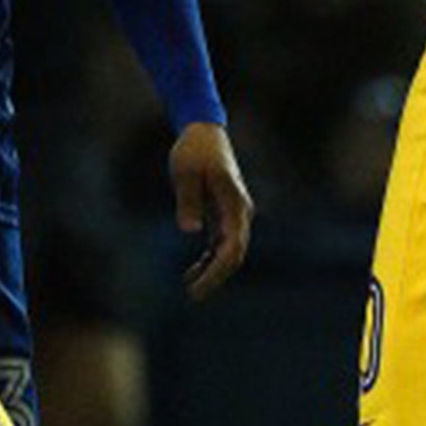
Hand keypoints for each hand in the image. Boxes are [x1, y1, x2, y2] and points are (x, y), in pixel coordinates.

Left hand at [169, 121, 252, 300]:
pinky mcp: (223, 212)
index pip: (231, 249)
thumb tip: (191, 231)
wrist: (203, 130)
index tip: (198, 288)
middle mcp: (240, 212)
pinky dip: (209, 259)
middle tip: (194, 296)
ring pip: (228, 251)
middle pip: (234, 255)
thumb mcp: (185, 172)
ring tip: (190, 287)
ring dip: (212, 271)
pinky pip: (221, 243)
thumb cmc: (193, 149)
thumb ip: (188, 201)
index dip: (216, 273)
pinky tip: (193, 271)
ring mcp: (233, 213)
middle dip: (216, 278)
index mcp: (234, 204)